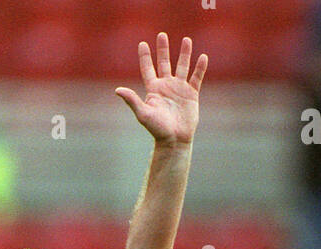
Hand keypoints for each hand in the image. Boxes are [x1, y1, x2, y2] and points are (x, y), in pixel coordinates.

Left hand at [115, 33, 207, 147]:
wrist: (174, 140)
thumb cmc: (157, 129)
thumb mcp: (143, 113)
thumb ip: (132, 100)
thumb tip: (117, 90)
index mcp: (154, 89)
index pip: (148, 68)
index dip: (145, 56)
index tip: (142, 44)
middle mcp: (166, 86)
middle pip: (164, 63)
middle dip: (163, 49)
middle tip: (162, 35)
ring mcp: (179, 89)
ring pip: (182, 66)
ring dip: (184, 54)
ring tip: (186, 40)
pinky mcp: (191, 94)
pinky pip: (196, 78)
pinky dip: (200, 68)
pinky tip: (202, 57)